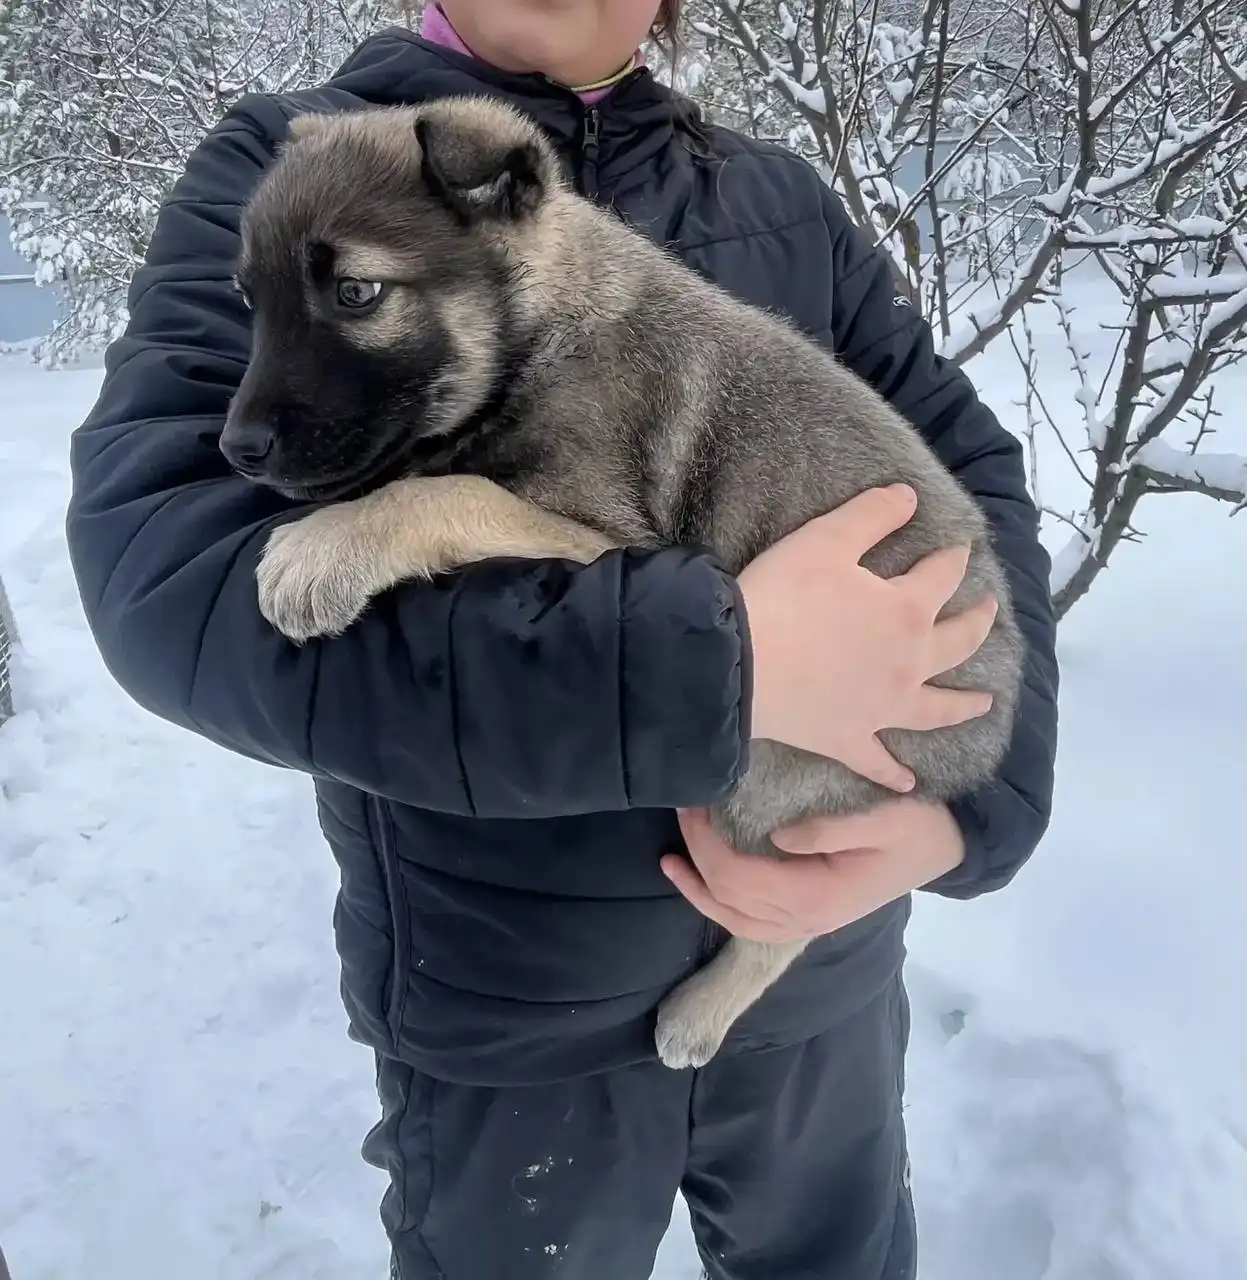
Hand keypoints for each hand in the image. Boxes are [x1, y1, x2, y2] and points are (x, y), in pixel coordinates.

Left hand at [661, 799, 965, 943]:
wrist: (948, 849)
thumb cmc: (917, 827)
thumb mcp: (885, 817)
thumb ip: (832, 829)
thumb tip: (777, 837)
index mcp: (818, 895)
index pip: (739, 876)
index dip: (706, 843)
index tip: (694, 803)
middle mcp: (805, 920)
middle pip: (729, 896)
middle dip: (696, 855)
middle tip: (683, 810)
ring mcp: (806, 925)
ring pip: (735, 920)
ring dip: (699, 890)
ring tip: (670, 859)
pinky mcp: (808, 917)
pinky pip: (751, 924)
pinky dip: (720, 906)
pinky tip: (703, 884)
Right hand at [737, 484, 998, 792]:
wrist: (739, 667)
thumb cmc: (783, 597)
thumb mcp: (826, 539)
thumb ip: (871, 515)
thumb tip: (909, 497)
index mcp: (907, 611)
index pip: (940, 577)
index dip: (950, 558)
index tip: (958, 547)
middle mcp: (909, 664)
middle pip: (955, 643)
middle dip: (976, 623)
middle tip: (988, 611)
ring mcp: (882, 708)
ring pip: (936, 709)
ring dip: (963, 705)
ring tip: (984, 702)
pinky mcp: (849, 740)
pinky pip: (878, 762)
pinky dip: (894, 773)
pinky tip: (908, 783)